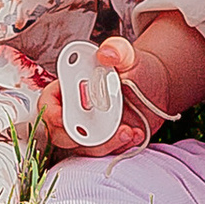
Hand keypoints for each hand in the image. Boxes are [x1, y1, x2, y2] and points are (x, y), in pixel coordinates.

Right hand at [33, 34, 153, 161]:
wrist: (156, 87)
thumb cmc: (137, 68)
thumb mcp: (129, 56)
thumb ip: (117, 49)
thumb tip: (106, 52)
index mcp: (70, 88)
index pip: (48, 103)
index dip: (50, 113)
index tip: (63, 119)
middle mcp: (76, 111)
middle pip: (61, 133)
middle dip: (80, 135)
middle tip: (104, 129)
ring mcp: (90, 129)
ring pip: (84, 148)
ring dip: (104, 144)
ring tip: (129, 131)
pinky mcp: (107, 143)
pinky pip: (105, 153)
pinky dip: (120, 148)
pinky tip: (136, 134)